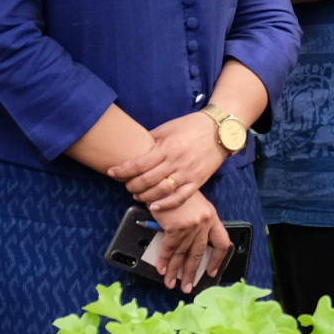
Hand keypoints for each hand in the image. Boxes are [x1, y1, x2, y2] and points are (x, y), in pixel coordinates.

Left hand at [108, 113, 228, 212]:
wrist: (220, 130)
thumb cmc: (191, 126)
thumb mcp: (167, 128)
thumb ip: (151, 140)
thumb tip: (133, 149)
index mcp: (167, 147)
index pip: (139, 163)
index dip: (122, 170)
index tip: (112, 173)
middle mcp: (176, 162)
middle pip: (147, 180)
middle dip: (131, 185)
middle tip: (125, 185)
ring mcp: (187, 173)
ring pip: (161, 191)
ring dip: (145, 196)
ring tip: (137, 195)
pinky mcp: (197, 181)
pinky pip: (180, 197)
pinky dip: (167, 204)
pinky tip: (155, 207)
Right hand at [148, 190, 230, 292]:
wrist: (166, 179)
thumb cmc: (177, 190)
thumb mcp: (194, 205)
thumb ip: (196, 223)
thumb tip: (188, 245)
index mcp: (212, 217)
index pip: (222, 243)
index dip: (217, 259)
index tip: (211, 271)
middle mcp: (204, 223)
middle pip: (199, 254)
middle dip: (191, 273)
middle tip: (187, 286)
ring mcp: (191, 226)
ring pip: (183, 254)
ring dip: (175, 271)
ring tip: (171, 283)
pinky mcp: (176, 227)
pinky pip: (170, 249)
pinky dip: (165, 260)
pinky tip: (162, 269)